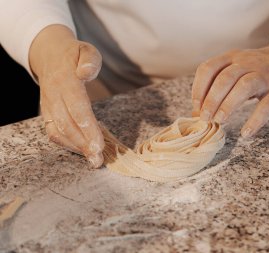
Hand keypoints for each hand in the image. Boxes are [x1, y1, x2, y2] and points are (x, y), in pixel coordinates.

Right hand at [30, 25, 104, 166]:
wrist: (49, 55)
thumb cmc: (74, 55)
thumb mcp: (86, 50)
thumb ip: (90, 60)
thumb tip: (86, 73)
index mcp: (65, 80)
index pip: (77, 107)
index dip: (87, 127)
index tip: (98, 144)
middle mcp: (54, 95)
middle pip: (67, 124)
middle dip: (83, 144)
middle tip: (98, 159)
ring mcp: (48, 105)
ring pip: (58, 131)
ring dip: (76, 147)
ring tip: (93, 160)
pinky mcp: (47, 112)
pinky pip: (53, 131)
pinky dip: (66, 144)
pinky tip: (81, 151)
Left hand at [191, 34, 268, 137]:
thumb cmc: (256, 69)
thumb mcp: (236, 69)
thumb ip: (218, 85)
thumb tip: (197, 111)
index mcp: (231, 57)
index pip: (208, 68)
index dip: (198, 88)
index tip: (196, 107)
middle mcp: (246, 62)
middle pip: (225, 78)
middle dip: (211, 100)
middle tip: (205, 118)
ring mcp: (264, 75)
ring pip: (244, 87)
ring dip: (228, 106)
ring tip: (220, 122)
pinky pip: (267, 105)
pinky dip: (255, 120)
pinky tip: (246, 133)